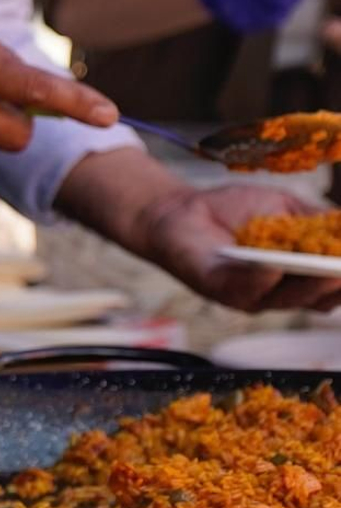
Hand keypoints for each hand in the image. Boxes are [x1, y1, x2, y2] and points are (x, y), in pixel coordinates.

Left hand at [142, 180, 340, 313]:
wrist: (182, 208)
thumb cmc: (235, 210)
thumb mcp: (285, 208)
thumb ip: (317, 219)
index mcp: (295, 277)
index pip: (330, 287)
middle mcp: (276, 293)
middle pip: (316, 299)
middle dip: (336, 285)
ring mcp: (248, 295)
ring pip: (285, 299)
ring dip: (307, 285)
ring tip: (325, 270)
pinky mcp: (218, 290)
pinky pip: (243, 291)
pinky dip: (261, 279)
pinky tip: (273, 266)